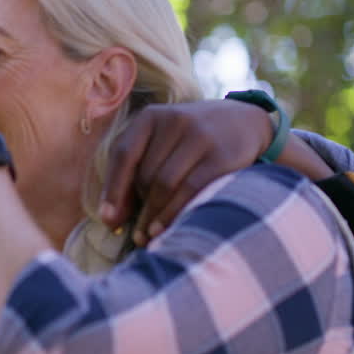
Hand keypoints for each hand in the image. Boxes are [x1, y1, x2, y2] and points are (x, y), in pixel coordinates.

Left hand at [100, 100, 274, 244]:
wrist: (246, 122)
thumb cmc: (190, 141)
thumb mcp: (162, 141)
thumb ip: (136, 170)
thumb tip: (112, 218)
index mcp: (151, 117)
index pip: (123, 154)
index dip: (113, 190)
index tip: (108, 220)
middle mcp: (174, 120)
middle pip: (144, 174)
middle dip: (138, 206)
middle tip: (136, 230)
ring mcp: (199, 136)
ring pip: (164, 184)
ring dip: (152, 215)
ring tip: (146, 236)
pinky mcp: (220, 155)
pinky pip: (189, 190)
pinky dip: (172, 213)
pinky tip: (163, 229)